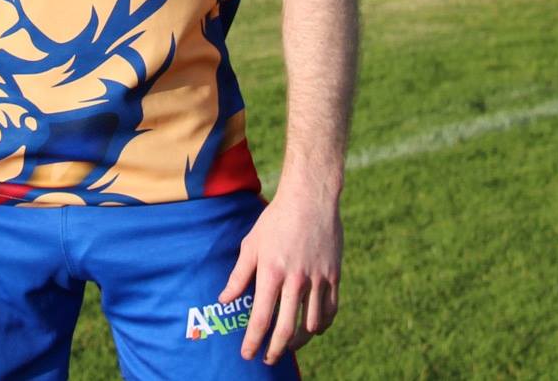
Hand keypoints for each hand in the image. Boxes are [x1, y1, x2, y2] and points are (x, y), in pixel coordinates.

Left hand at [219, 186, 342, 364]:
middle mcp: (296, 281)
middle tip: (268, 359)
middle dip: (275, 350)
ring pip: (311, 325)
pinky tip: (312, 328)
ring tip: (289, 345)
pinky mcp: (333, 276)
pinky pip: (330, 311)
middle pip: (286, 330)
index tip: (247, 354)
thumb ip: (238, 275)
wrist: (310, 199)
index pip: (260, 319)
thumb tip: (224, 300)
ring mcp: (318, 280)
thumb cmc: (275, 220)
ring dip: (299, 341)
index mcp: (271, 273)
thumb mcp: (251, 244)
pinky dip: (321, 325)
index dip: (252, 341)